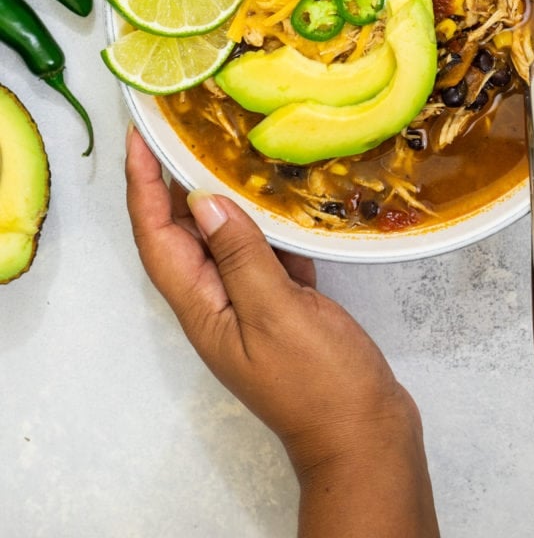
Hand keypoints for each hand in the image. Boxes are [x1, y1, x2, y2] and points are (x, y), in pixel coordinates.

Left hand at [125, 128, 438, 535]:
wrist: (363, 435)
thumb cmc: (318, 383)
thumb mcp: (275, 314)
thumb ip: (240, 256)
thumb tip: (203, 202)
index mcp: (203, 307)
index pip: (157, 237)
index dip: (143, 186)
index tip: (140, 137)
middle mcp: (217, 302)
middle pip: (182, 233)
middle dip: (172, 180)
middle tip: (180, 128)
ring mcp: (250, 304)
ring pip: (223, 238)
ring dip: (220, 195)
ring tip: (224, 147)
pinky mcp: (284, 304)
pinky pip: (262, 251)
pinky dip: (264, 221)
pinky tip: (279, 194)